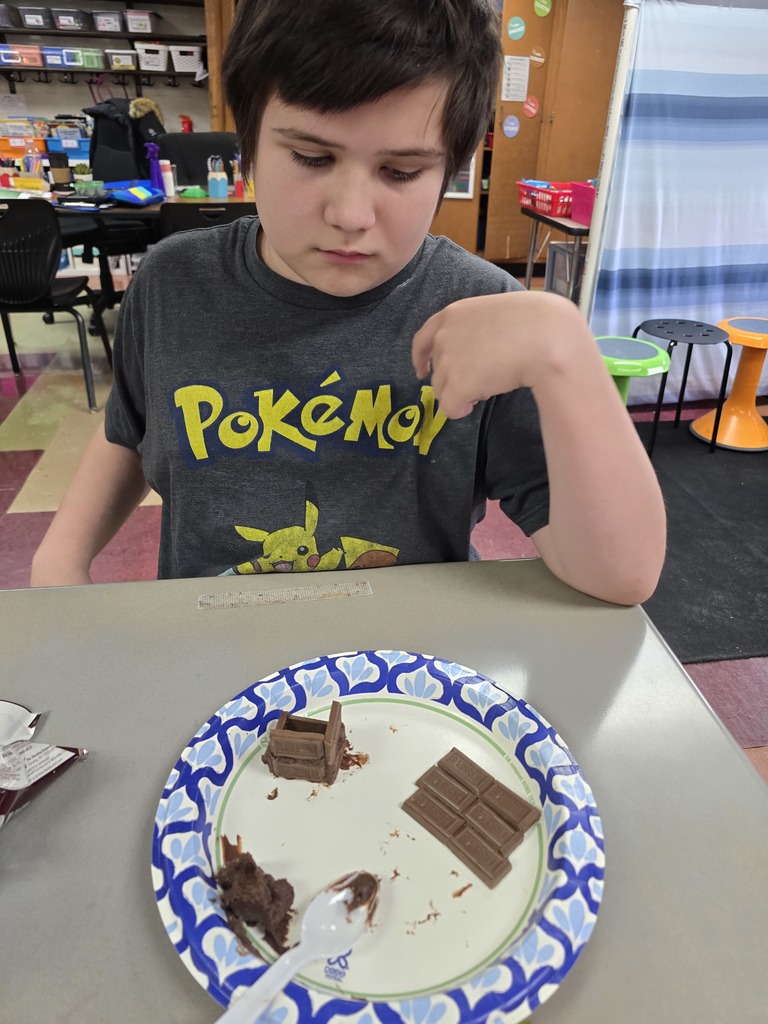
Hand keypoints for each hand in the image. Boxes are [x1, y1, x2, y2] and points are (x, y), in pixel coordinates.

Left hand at [412, 291, 590, 417]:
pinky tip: (480, 401)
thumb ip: (477, 329)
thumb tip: (475, 352)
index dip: (421, 358)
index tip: (422, 370)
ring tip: (489, 384)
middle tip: (482, 379)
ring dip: (461, 393)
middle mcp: (443, 336)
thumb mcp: (496, 315)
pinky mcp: (456, 385)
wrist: (545, 336)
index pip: (422, 339)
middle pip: (436, 371)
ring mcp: (447, 360)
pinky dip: (461, 410)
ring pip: (442, 391)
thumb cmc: (534, 322)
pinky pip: (449, 408)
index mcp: (452, 314)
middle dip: (454, 379)